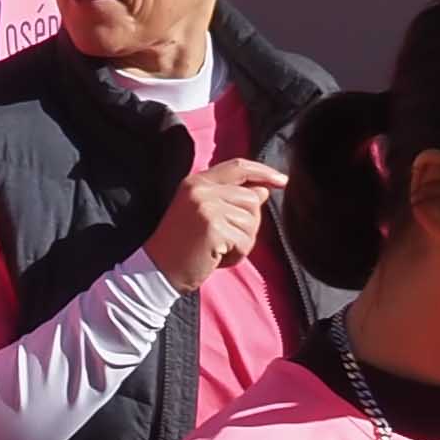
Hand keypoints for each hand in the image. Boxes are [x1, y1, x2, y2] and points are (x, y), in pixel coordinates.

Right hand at [145, 156, 287, 288]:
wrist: (156, 271)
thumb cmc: (181, 245)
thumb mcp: (202, 214)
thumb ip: (230, 198)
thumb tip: (263, 191)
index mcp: (196, 182)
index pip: (238, 168)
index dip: (263, 172)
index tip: (282, 181)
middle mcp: (201, 190)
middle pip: (252, 199)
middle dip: (248, 223)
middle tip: (224, 240)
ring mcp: (206, 208)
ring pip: (252, 221)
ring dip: (242, 242)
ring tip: (217, 249)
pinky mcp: (214, 228)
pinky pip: (245, 241)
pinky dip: (237, 255)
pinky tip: (216, 258)